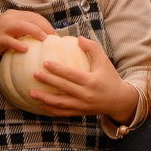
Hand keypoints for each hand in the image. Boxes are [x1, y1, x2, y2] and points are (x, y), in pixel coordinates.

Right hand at [0, 7, 54, 57]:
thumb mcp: (12, 31)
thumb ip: (25, 31)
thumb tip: (45, 38)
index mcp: (14, 15)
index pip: (35, 16)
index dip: (47, 24)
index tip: (55, 35)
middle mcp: (9, 18)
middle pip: (31, 19)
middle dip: (45, 27)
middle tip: (54, 38)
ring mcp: (3, 28)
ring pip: (22, 26)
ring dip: (35, 31)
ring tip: (44, 39)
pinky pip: (9, 41)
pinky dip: (18, 44)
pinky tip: (26, 50)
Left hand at [26, 37, 140, 122]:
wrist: (119, 100)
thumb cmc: (110, 78)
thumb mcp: (104, 61)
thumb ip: (92, 48)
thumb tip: (78, 38)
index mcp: (91, 81)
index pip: (71, 75)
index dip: (57, 69)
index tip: (45, 63)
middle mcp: (85, 94)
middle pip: (63, 88)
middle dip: (48, 81)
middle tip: (34, 74)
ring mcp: (82, 105)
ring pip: (61, 103)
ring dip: (45, 99)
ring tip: (31, 93)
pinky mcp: (80, 112)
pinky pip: (63, 112)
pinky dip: (51, 109)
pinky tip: (41, 104)